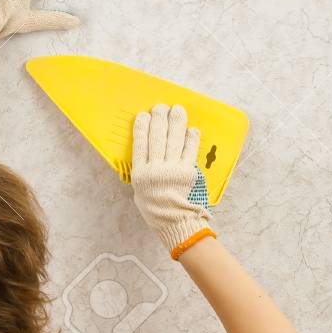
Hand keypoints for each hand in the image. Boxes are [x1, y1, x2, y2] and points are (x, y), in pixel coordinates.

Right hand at [131, 104, 215, 259]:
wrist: (177, 225)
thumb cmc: (157, 211)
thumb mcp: (141, 193)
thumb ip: (143, 173)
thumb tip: (147, 155)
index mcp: (141, 174)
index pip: (140, 144)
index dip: (141, 127)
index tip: (144, 115)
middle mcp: (156, 169)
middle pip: (157, 137)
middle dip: (159, 119)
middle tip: (161, 107)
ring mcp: (174, 169)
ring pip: (174, 139)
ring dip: (176, 122)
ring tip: (177, 110)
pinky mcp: (190, 171)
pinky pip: (190, 149)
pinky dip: (191, 138)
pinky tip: (191, 129)